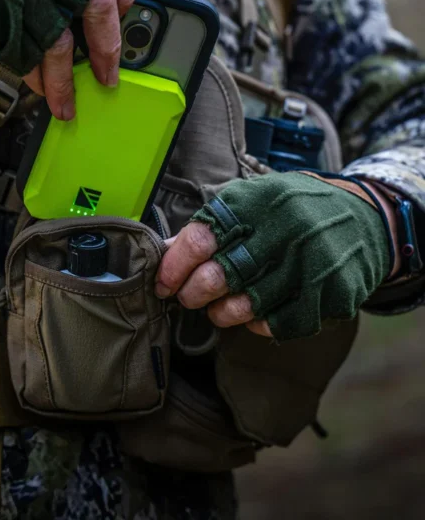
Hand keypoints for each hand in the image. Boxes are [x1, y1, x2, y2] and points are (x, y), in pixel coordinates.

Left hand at [154, 172, 395, 341]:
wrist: (362, 215)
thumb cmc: (288, 208)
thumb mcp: (248, 201)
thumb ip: (208, 226)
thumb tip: (163, 250)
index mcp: (252, 203)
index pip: (198, 240)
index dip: (174, 268)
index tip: (163, 284)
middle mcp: (280, 230)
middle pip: (217, 277)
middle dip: (193, 295)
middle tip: (189, 298)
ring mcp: (308, 263)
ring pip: (245, 306)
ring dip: (221, 313)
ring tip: (217, 308)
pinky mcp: (331, 292)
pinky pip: (279, 324)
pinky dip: (257, 325)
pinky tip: (253, 315)